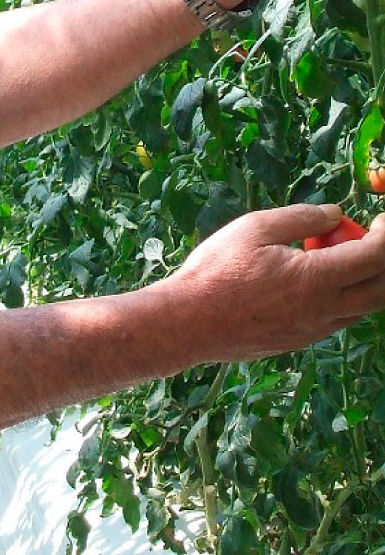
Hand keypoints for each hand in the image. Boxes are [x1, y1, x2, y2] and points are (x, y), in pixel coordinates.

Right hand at [158, 204, 384, 363]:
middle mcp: (325, 310)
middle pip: (382, 289)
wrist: (189, 322)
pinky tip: (305, 278)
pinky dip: (339, 295)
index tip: (381, 219)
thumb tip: (333, 213)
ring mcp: (315, 330)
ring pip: (362, 307)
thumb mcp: (253, 228)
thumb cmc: (217, 271)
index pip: (375, 257)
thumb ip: (299, 217)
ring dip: (361, 279)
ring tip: (326, 255)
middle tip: (365, 236)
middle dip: (381, 260)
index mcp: (317, 279)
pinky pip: (337, 318)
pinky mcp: (301, 340)